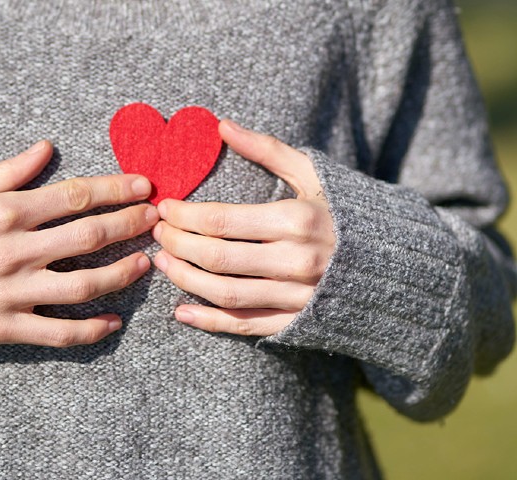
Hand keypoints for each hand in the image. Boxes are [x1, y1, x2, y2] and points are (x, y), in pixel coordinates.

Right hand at [0, 140, 158, 349]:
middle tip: (157, 219)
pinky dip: (91, 330)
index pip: (75, 195)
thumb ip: (8, 172)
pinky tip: (113, 322)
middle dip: (130, 224)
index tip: (144, 186)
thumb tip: (47, 147)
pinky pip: (59, 332)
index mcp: (4, 211)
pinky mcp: (7, 326)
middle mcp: (14, 249)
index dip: (116, 189)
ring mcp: (13, 291)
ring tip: (145, 263)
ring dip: (121, 273)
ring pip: (83, 283)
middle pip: (89, 235)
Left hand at [152, 120, 334, 335]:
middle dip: (176, 243)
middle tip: (157, 233)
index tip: (164, 207)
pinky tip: (181, 311)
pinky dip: (209, 321)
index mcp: (297, 219)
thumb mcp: (313, 174)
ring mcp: (296, 296)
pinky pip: (244, 326)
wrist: (398, 265)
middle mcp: (296, 261)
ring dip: (184, 279)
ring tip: (162, 263)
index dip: (184, 215)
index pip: (220, 220)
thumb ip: (266, 149)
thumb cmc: (347, 212)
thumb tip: (221, 125)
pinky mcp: (296, 323)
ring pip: (224, 293)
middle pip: (216, 256)